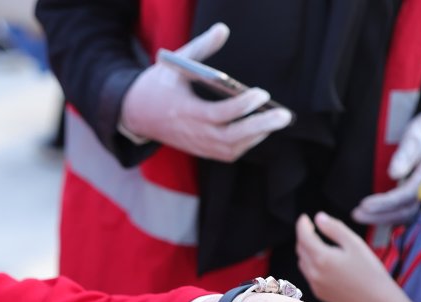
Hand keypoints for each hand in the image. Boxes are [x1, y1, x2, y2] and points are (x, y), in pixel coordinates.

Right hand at [120, 23, 292, 161]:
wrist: (136, 114)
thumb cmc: (158, 86)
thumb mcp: (175, 63)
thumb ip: (201, 48)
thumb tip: (223, 29)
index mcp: (183, 111)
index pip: (217, 115)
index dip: (242, 107)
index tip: (262, 92)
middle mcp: (191, 132)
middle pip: (230, 138)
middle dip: (260, 127)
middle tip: (285, 115)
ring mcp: (196, 144)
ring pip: (231, 148)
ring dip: (257, 136)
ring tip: (276, 119)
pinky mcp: (200, 150)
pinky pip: (227, 153)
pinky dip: (247, 144)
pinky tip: (260, 129)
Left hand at [295, 212, 398, 301]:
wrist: (377, 301)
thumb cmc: (370, 270)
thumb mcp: (354, 244)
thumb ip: (334, 228)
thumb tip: (318, 217)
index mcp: (321, 258)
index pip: (303, 237)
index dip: (302, 225)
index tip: (304, 217)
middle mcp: (313, 273)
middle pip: (301, 249)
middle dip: (304, 237)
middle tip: (312, 228)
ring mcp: (314, 285)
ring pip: (303, 262)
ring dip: (306, 251)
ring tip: (318, 243)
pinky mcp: (319, 293)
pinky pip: (309, 275)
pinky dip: (311, 265)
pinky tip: (324, 262)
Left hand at [352, 112, 420, 225]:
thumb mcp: (416, 136)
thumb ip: (406, 154)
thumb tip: (394, 173)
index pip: (408, 194)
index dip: (385, 202)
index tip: (365, 204)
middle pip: (406, 210)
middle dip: (380, 215)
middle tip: (357, 214)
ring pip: (406, 214)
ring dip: (382, 218)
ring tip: (360, 216)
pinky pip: (406, 211)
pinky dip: (389, 216)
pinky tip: (373, 215)